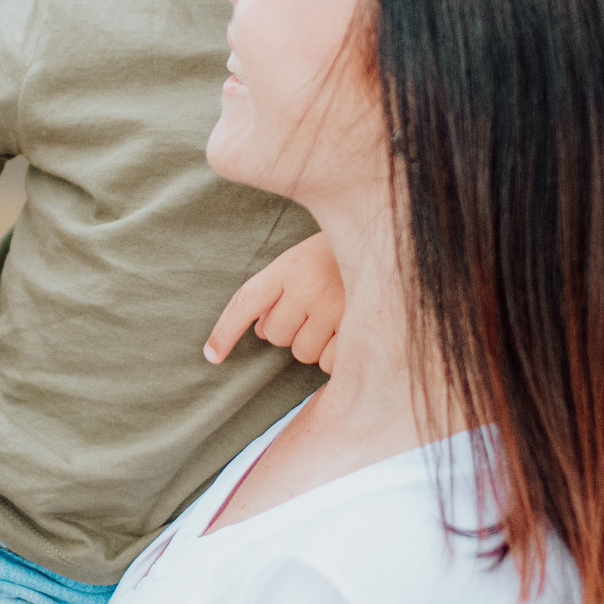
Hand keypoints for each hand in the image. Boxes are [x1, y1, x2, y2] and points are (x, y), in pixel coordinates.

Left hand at [204, 232, 345, 368]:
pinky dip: (336, 356)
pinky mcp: (359, 328)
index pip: (247, 301)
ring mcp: (334, 308)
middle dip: (288, 330)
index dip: (226, 331)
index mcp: (288, 266)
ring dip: (314, 343)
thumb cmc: (340, 257)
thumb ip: (279, 290)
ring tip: (335, 315)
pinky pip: (330, 362)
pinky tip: (349, 332)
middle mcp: (308, 286)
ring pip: (302, 352)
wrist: (392, 240)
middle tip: (312, 308)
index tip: (211, 356)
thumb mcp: (303, 260)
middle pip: (275, 336)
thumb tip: (262, 331)